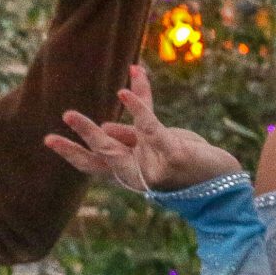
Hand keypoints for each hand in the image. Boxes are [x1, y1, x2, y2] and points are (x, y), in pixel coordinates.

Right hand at [46, 63, 240, 193]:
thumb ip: (131, 138)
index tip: (49, 141)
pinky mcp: (172, 154)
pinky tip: (125, 89)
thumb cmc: (192, 165)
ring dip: (91, 130)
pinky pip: (150, 125)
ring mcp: (154, 166)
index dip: (74, 153)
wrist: (226, 185)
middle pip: (102, 157)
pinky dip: (138, 105)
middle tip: (55, 130)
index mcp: (135, 172)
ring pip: (117, 144)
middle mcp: (141, 173)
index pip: (97, 165)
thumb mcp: (158, 150)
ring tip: (69, 115)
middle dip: (79, 141)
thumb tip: (104, 127)